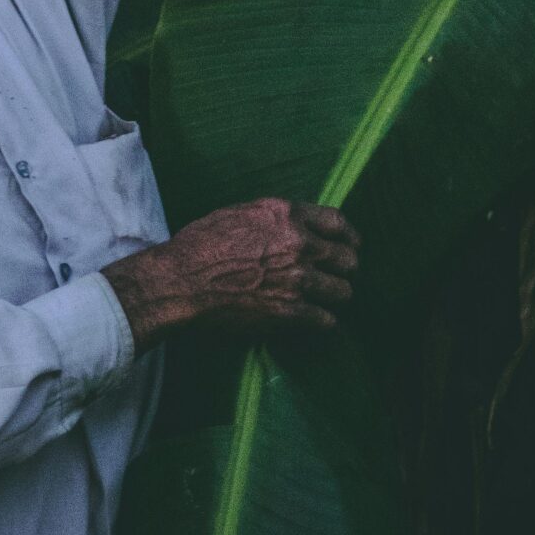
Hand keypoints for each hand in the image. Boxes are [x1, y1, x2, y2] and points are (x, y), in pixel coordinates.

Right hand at [103, 198, 359, 348]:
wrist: (183, 280)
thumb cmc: (204, 243)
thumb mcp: (242, 213)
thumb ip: (277, 218)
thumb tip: (298, 225)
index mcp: (287, 214)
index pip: (338, 222)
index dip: (349, 236)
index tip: (351, 245)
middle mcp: (299, 243)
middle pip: (348, 259)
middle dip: (345, 269)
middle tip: (337, 277)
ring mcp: (297, 279)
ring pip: (342, 292)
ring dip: (335, 296)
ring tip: (326, 300)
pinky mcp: (290, 312)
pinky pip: (326, 320)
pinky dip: (323, 321)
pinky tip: (315, 320)